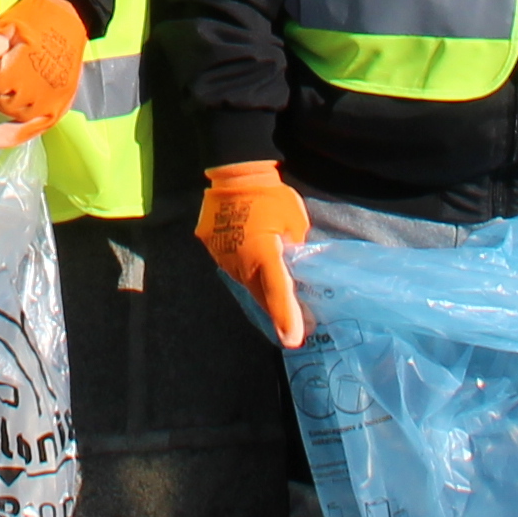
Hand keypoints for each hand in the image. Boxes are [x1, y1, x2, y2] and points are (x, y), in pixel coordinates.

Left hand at [0, 0, 88, 146]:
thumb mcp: (6, 24)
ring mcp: (51, 100)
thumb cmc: (35, 19)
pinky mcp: (60, 106)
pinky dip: (14, 135)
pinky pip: (35, 128)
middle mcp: (40, 89)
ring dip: (0, 106)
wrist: (70, 15)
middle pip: (0, 102)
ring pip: (14, 114)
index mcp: (25, 66)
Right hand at [198, 158, 311, 345]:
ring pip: (249, 285)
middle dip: (280, 312)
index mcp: (264, 253)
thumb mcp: (294, 221)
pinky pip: (238, 272)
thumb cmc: (270, 195)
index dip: (287, 317)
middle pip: (263, 296)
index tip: (293, 340)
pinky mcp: (217, 254)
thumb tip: (293, 266)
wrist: (233, 176)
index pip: (278, 291)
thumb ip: (293, 248)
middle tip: (300, 326)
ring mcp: (226, 260)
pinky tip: (262, 276)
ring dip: (265, 294)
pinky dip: (251, 277)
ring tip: (283, 303)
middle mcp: (242, 262)